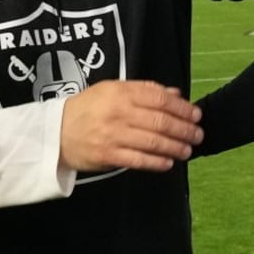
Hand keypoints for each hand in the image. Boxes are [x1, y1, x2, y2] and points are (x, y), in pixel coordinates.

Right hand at [59, 80, 202, 172]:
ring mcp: (114, 135)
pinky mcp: (108, 155)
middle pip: (161, 121)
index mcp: (122, 92)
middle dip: (184, 129)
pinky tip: (169, 163)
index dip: (182, 108)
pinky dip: (157, 162)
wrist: (55, 132)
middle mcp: (119, 112)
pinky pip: (139, 160)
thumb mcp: (113, 90)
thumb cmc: (88, 108)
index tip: (196, 114)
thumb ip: (144, 90)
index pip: (160, 99)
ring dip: (175, 147)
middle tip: (198, 134)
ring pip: (153, 142)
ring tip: (188, 150)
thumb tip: (175, 95)